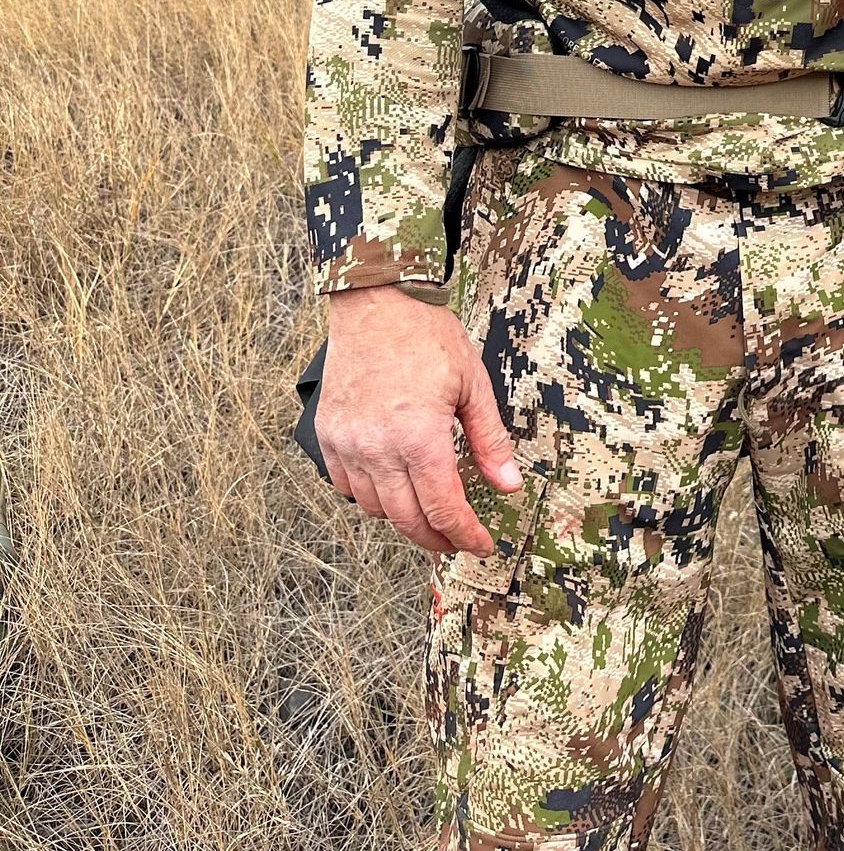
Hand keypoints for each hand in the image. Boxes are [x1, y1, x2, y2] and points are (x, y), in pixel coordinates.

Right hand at [315, 286, 520, 556]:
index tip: (480, 545)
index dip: (465, 535)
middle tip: (456, 540)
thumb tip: (509, 485)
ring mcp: (347, 444)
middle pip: (407, 520)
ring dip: (403, 519)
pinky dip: (369, 498)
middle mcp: (378, 449)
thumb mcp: (472, 384)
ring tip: (427, 512)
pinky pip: (345, 487)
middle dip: (436, 538)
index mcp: (419, 437)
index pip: (443, 508)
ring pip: (375, 509)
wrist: (374, 305)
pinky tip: (390, 488)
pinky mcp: (328, 436)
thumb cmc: (425, 337)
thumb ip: (489, 440)